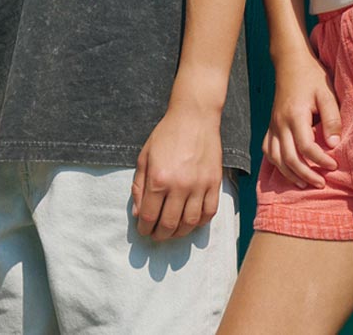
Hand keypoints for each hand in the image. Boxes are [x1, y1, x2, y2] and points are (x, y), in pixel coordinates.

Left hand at [132, 103, 222, 240]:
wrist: (194, 117)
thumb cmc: (166, 135)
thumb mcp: (144, 156)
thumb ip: (139, 186)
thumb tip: (138, 213)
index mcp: (158, 178)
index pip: (149, 215)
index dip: (144, 227)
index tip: (143, 229)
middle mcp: (179, 185)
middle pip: (169, 224)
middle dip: (160, 234)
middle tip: (156, 235)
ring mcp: (199, 186)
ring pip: (190, 223)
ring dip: (179, 232)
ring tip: (172, 231)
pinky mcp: (214, 183)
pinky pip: (209, 213)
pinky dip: (200, 223)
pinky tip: (192, 221)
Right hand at [264, 50, 340, 188]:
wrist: (290, 61)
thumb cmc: (312, 76)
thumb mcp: (327, 93)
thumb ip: (332, 119)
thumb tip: (334, 144)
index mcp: (295, 115)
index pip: (306, 148)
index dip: (321, 160)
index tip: (335, 164)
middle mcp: (280, 122)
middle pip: (289, 158)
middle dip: (306, 174)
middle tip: (323, 182)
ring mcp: (273, 123)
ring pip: (275, 157)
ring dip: (289, 173)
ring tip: (305, 183)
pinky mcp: (271, 123)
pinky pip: (267, 148)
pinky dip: (275, 162)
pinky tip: (287, 169)